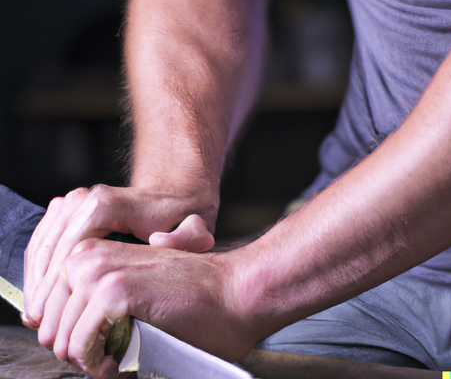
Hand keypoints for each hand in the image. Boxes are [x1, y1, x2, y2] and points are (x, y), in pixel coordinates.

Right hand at [23, 185, 215, 329]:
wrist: (171, 193)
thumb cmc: (179, 215)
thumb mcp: (193, 228)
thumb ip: (185, 237)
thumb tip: (159, 241)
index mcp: (106, 205)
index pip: (70, 250)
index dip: (56, 286)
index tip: (51, 316)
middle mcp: (86, 198)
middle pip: (52, 249)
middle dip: (43, 289)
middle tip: (40, 325)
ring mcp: (76, 200)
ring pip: (44, 244)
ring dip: (36, 279)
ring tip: (37, 315)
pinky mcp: (71, 206)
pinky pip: (45, 237)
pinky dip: (39, 264)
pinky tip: (40, 290)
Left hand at [34, 238, 252, 378]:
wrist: (232, 292)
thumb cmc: (192, 298)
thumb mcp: (134, 292)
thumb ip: (97, 302)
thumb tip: (58, 334)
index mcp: (94, 253)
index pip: (50, 305)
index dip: (66, 334)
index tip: (92, 349)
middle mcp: (92, 256)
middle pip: (50, 320)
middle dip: (72, 348)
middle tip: (103, 359)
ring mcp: (102, 271)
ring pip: (61, 334)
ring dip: (83, 358)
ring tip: (110, 363)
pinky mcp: (116, 291)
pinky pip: (80, 343)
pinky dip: (94, 363)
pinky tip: (116, 364)